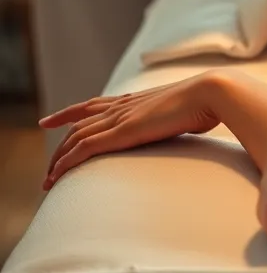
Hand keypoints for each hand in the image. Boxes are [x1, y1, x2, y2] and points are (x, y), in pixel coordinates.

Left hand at [39, 76, 220, 189]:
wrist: (211, 93)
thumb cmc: (210, 102)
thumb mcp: (187, 111)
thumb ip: (181, 119)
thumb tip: (197, 125)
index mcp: (137, 99)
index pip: (94, 104)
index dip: (69, 113)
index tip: (50, 120)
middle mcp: (123, 106)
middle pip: (79, 123)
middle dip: (59, 143)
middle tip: (49, 163)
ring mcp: (121, 118)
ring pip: (76, 138)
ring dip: (59, 159)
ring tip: (49, 180)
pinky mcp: (122, 132)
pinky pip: (83, 148)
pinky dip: (66, 162)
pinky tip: (56, 177)